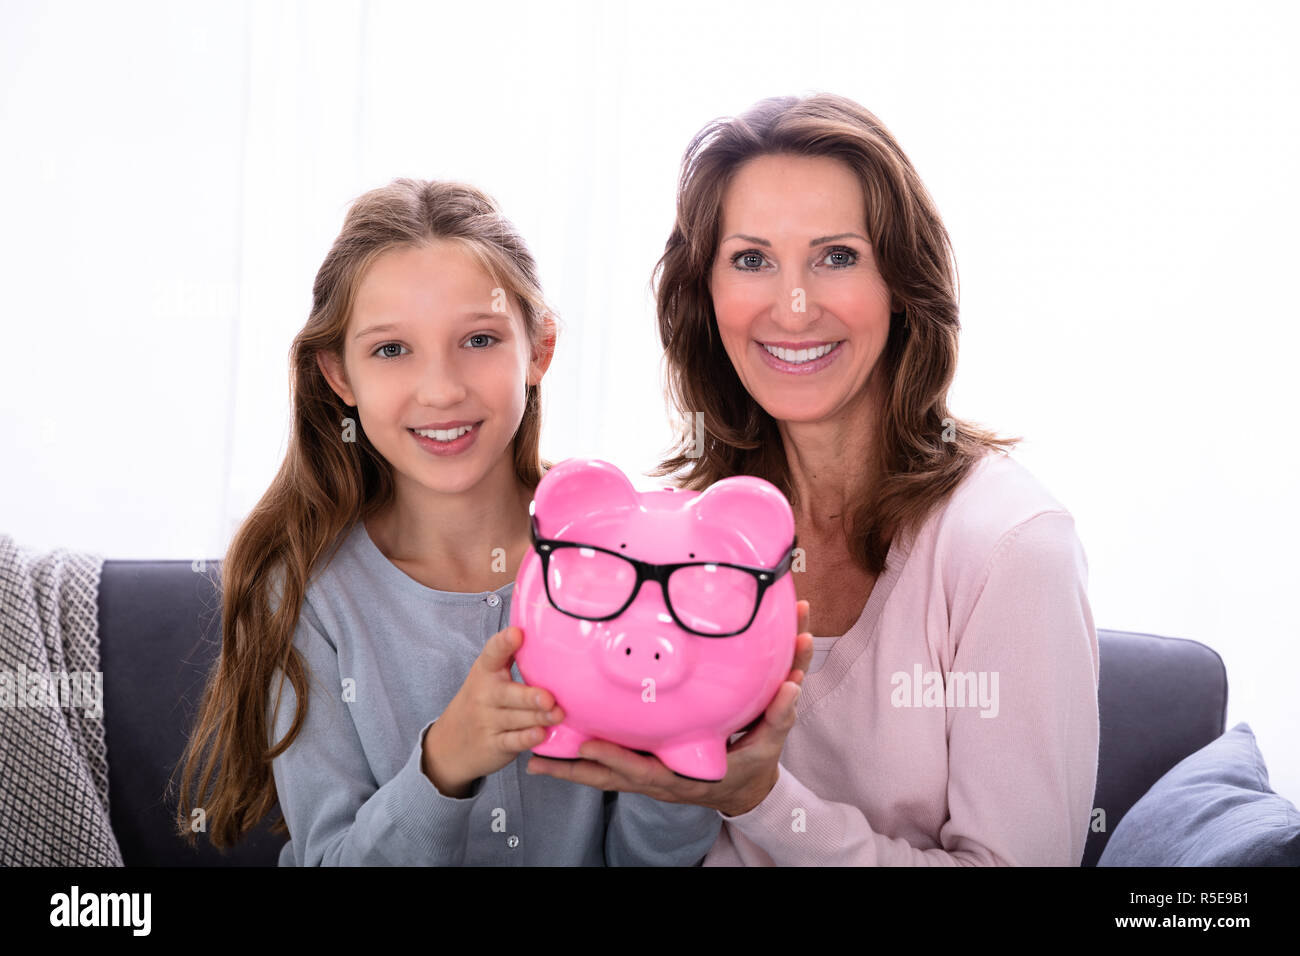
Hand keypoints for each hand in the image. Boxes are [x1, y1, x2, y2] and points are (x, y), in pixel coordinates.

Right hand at [423, 625, 563, 796]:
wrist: (449, 745)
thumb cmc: (480, 702)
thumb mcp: (487, 676)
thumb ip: (509, 657)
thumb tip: (541, 630)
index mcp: (485, 672)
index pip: (493, 654)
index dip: (504, 643)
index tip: (517, 633)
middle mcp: (484, 695)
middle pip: (507, 694)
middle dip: (529, 696)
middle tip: (548, 698)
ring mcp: (487, 721)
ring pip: (515, 719)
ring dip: (538, 717)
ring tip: (557, 714)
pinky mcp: (494, 745)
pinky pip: (512, 741)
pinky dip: (526, 739)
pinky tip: (540, 734)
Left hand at [526, 600, 813, 816]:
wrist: (748, 787)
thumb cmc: (755, 760)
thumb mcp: (772, 737)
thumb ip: (782, 707)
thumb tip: (795, 679)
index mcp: (685, 773)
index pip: (644, 768)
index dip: (615, 760)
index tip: (585, 746)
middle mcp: (660, 779)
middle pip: (609, 778)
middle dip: (573, 769)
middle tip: (536, 752)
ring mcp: (648, 777)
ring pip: (601, 777)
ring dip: (568, 768)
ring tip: (531, 757)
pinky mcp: (642, 769)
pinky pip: (605, 769)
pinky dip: (579, 764)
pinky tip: (552, 754)